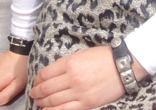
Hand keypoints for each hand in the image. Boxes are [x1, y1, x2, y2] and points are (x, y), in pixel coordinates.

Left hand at [30, 45, 147, 109]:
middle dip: (36, 92)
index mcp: (71, 62)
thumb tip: (53, 73)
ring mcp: (79, 92)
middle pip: (47, 88)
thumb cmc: (103, 57)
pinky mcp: (86, 103)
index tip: (35, 82)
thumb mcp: (82, 53)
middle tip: (33, 94)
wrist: (123, 66)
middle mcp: (72, 77)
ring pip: (52, 100)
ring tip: (37, 102)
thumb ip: (67, 63)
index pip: (46, 73)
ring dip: (41, 102)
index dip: (38, 79)